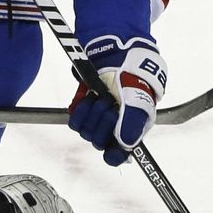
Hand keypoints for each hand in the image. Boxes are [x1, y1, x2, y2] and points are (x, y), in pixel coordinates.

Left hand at [67, 43, 167, 165]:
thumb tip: (125, 145)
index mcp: (130, 131)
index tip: (111, 147)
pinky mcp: (82, 110)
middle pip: (99, 143)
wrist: (116, 56)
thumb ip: (132, 124)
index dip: (113, 154)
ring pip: (86, 132)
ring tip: (101, 96)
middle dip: (103, 122)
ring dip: (92, 113)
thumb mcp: (137, 101)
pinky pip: (74, 121)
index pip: (116, 156)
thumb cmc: (132, 78)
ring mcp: (96, 120)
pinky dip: (80, 109)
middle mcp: (112, 129)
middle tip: (110, 104)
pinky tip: (88, 97)